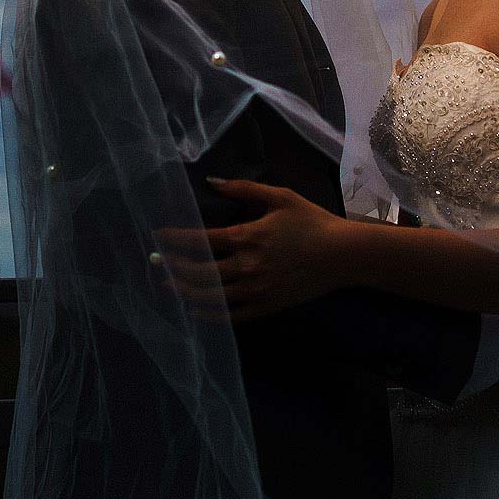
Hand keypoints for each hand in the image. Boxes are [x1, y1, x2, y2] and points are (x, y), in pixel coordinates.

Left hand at [155, 178, 346, 320]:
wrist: (343, 255)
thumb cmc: (311, 221)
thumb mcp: (279, 196)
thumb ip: (243, 188)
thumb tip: (211, 182)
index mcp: (247, 237)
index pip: (201, 240)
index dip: (175, 240)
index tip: (158, 237)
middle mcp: (247, 267)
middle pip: (199, 272)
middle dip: (172, 267)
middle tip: (154, 264)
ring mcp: (256, 291)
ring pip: (210, 297)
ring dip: (184, 292)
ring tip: (167, 287)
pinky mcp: (266, 307)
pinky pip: (231, 316)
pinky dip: (209, 314)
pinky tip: (196, 310)